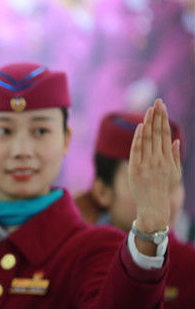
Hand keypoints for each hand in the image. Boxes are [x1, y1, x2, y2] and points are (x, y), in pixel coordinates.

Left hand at [128, 99, 181, 234]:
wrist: (154, 207)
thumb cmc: (164, 190)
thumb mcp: (174, 173)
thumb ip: (173, 156)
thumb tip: (174, 139)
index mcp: (167, 159)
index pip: (165, 134)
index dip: (163, 120)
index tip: (162, 107)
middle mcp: (158, 160)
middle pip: (157, 134)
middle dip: (157, 117)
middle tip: (157, 102)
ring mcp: (146, 164)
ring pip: (147, 140)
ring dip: (148, 123)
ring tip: (149, 109)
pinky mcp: (135, 170)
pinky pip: (136, 151)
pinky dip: (138, 138)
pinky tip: (140, 127)